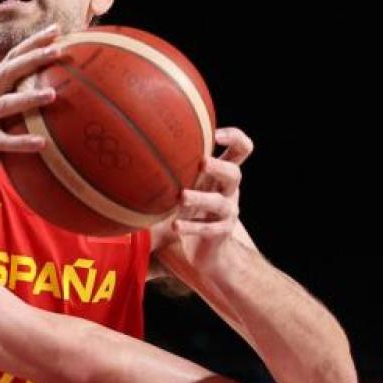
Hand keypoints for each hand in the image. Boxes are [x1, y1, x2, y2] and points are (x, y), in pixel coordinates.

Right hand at [0, 25, 64, 194]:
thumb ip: (18, 103)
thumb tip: (55, 92)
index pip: (11, 59)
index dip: (32, 43)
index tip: (56, 30)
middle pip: (7, 72)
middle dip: (33, 58)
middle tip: (58, 50)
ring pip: (5, 104)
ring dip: (29, 98)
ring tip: (52, 94)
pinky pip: (5, 142)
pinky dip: (23, 142)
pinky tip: (43, 143)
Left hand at [168, 127, 253, 269]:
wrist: (207, 248)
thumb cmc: (193, 207)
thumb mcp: (190, 182)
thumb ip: (179, 164)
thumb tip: (141, 139)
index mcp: (223, 174)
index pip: (241, 149)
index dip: (235, 137)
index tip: (216, 134)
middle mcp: (229, 190)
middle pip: (235, 174)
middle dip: (219, 167)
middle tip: (202, 163)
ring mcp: (227, 212)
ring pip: (219, 202)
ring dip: (201, 198)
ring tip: (182, 197)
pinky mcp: (220, 232)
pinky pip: (208, 229)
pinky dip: (192, 227)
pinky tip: (175, 226)